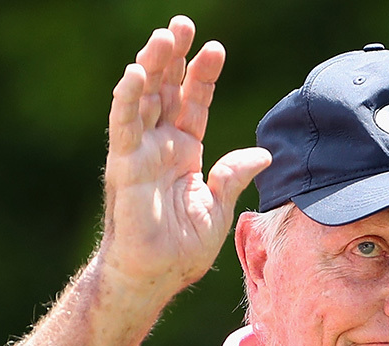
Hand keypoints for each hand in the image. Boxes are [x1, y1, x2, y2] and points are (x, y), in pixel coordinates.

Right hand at [101, 16, 270, 296]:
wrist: (154, 277)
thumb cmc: (181, 250)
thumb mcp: (219, 208)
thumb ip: (234, 176)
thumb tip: (264, 156)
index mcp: (184, 152)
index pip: (193, 102)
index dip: (202, 76)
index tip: (215, 49)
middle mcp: (160, 145)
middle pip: (166, 90)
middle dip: (175, 58)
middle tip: (183, 25)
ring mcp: (140, 152)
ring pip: (144, 99)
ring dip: (152, 66)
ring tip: (164, 36)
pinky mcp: (124, 165)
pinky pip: (124, 126)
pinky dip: (128, 98)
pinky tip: (136, 72)